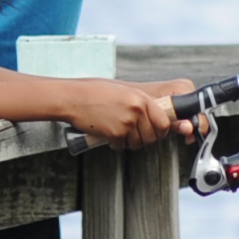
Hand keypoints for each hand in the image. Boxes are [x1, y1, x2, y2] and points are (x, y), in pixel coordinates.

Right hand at [58, 77, 191, 145]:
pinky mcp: (115, 134)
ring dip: (128, 142)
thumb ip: (140, 103)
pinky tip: (107, 134)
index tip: (155, 133)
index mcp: (142, 98)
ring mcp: (127, 123)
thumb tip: (153, 117)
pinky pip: (121, 146)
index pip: (164, 122)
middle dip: (143, 139)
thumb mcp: (123, 91)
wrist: (74, 98)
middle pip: (152, 136)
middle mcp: (137, 110)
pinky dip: (115, 144)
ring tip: (117, 132)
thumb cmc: (94, 92)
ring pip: (137, 143)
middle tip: (132, 135)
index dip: (161, 131)